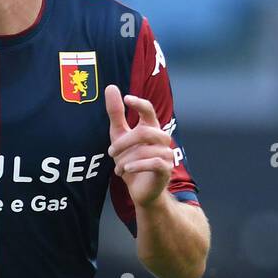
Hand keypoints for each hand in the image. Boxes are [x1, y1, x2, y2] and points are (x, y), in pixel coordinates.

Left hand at [106, 86, 173, 207]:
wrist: (141, 190)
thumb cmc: (132, 161)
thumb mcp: (119, 136)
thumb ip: (116, 114)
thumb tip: (111, 87)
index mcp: (151, 128)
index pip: (149, 110)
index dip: (139, 103)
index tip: (126, 98)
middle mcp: (161, 139)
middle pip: (144, 132)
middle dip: (124, 142)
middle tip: (110, 153)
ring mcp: (166, 154)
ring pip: (146, 150)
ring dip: (126, 160)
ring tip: (119, 169)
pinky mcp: (166, 169)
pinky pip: (153, 163)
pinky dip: (137, 166)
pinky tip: (127, 171)